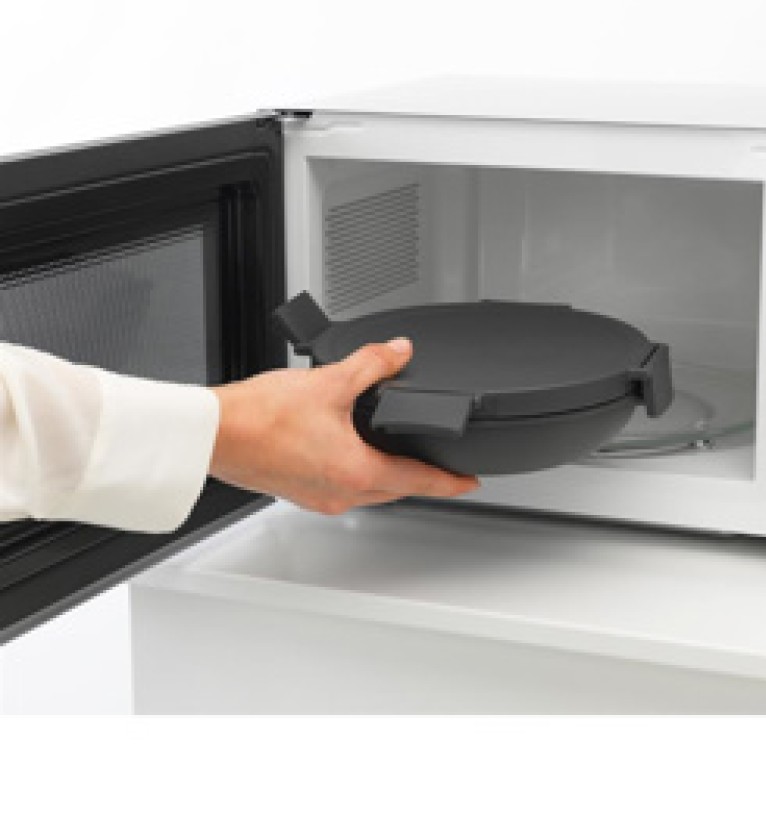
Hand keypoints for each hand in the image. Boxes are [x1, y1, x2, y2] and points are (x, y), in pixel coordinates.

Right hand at [209, 337, 478, 513]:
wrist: (213, 433)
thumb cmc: (259, 418)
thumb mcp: (330, 382)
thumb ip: (372, 364)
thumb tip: (398, 352)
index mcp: (356, 472)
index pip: (420, 482)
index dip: (450, 481)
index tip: (470, 482)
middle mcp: (340, 493)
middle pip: (397, 490)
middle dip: (421, 479)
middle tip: (441, 469)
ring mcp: (317, 496)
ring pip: (369, 491)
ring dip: (387, 475)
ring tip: (400, 456)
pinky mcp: (298, 490)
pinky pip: (341, 487)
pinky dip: (357, 472)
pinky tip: (351, 451)